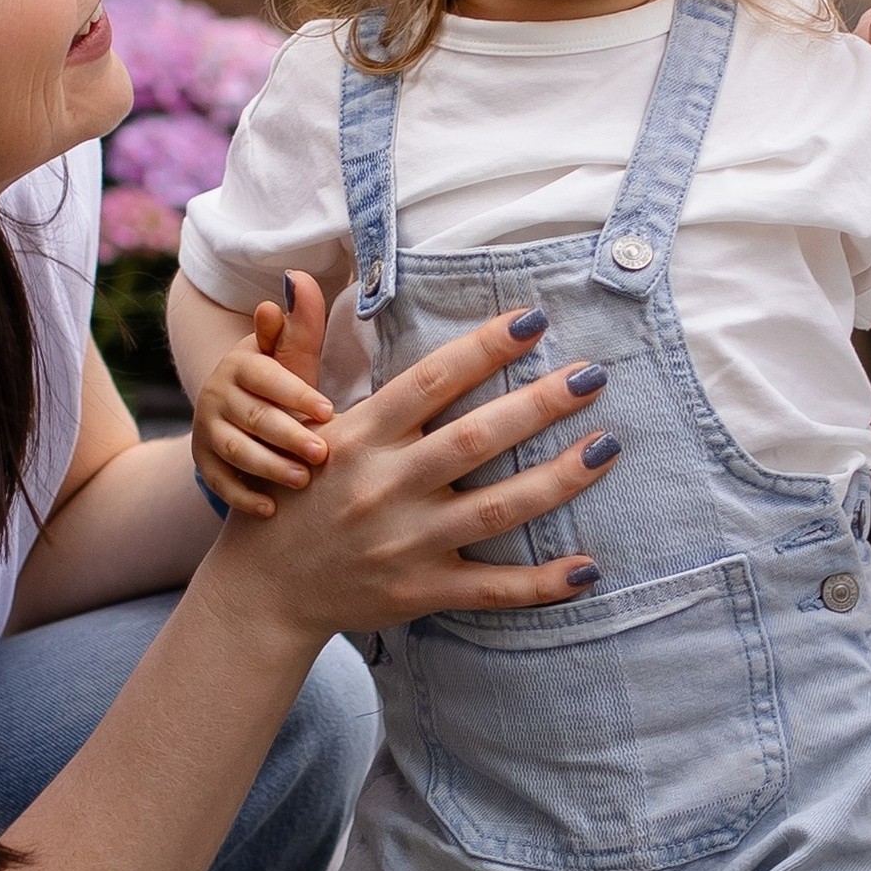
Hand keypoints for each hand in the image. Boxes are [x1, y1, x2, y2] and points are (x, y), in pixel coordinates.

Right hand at [189, 279, 334, 521]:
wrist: (240, 414)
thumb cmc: (281, 382)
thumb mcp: (290, 355)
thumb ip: (299, 325)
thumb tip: (297, 279)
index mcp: (242, 363)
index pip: (266, 376)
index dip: (295, 394)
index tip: (328, 412)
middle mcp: (218, 394)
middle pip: (253, 417)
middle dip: (288, 436)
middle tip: (322, 453)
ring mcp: (207, 430)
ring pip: (236, 450)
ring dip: (268, 467)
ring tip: (302, 480)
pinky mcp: (204, 462)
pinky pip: (220, 482)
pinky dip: (243, 497)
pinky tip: (271, 510)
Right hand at [221, 286, 618, 643]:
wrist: (263, 590)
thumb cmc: (293, 492)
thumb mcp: (290, 418)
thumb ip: (302, 350)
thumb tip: (296, 278)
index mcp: (359, 436)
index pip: (431, 381)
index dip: (485, 348)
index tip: (534, 319)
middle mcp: (384, 486)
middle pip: (475, 438)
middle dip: (539, 404)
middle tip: (592, 375)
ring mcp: (405, 543)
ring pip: (495, 509)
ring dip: (557, 479)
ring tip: (607, 446)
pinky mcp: (419, 591)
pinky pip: (491, 589)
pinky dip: (542, 583)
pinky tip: (589, 567)